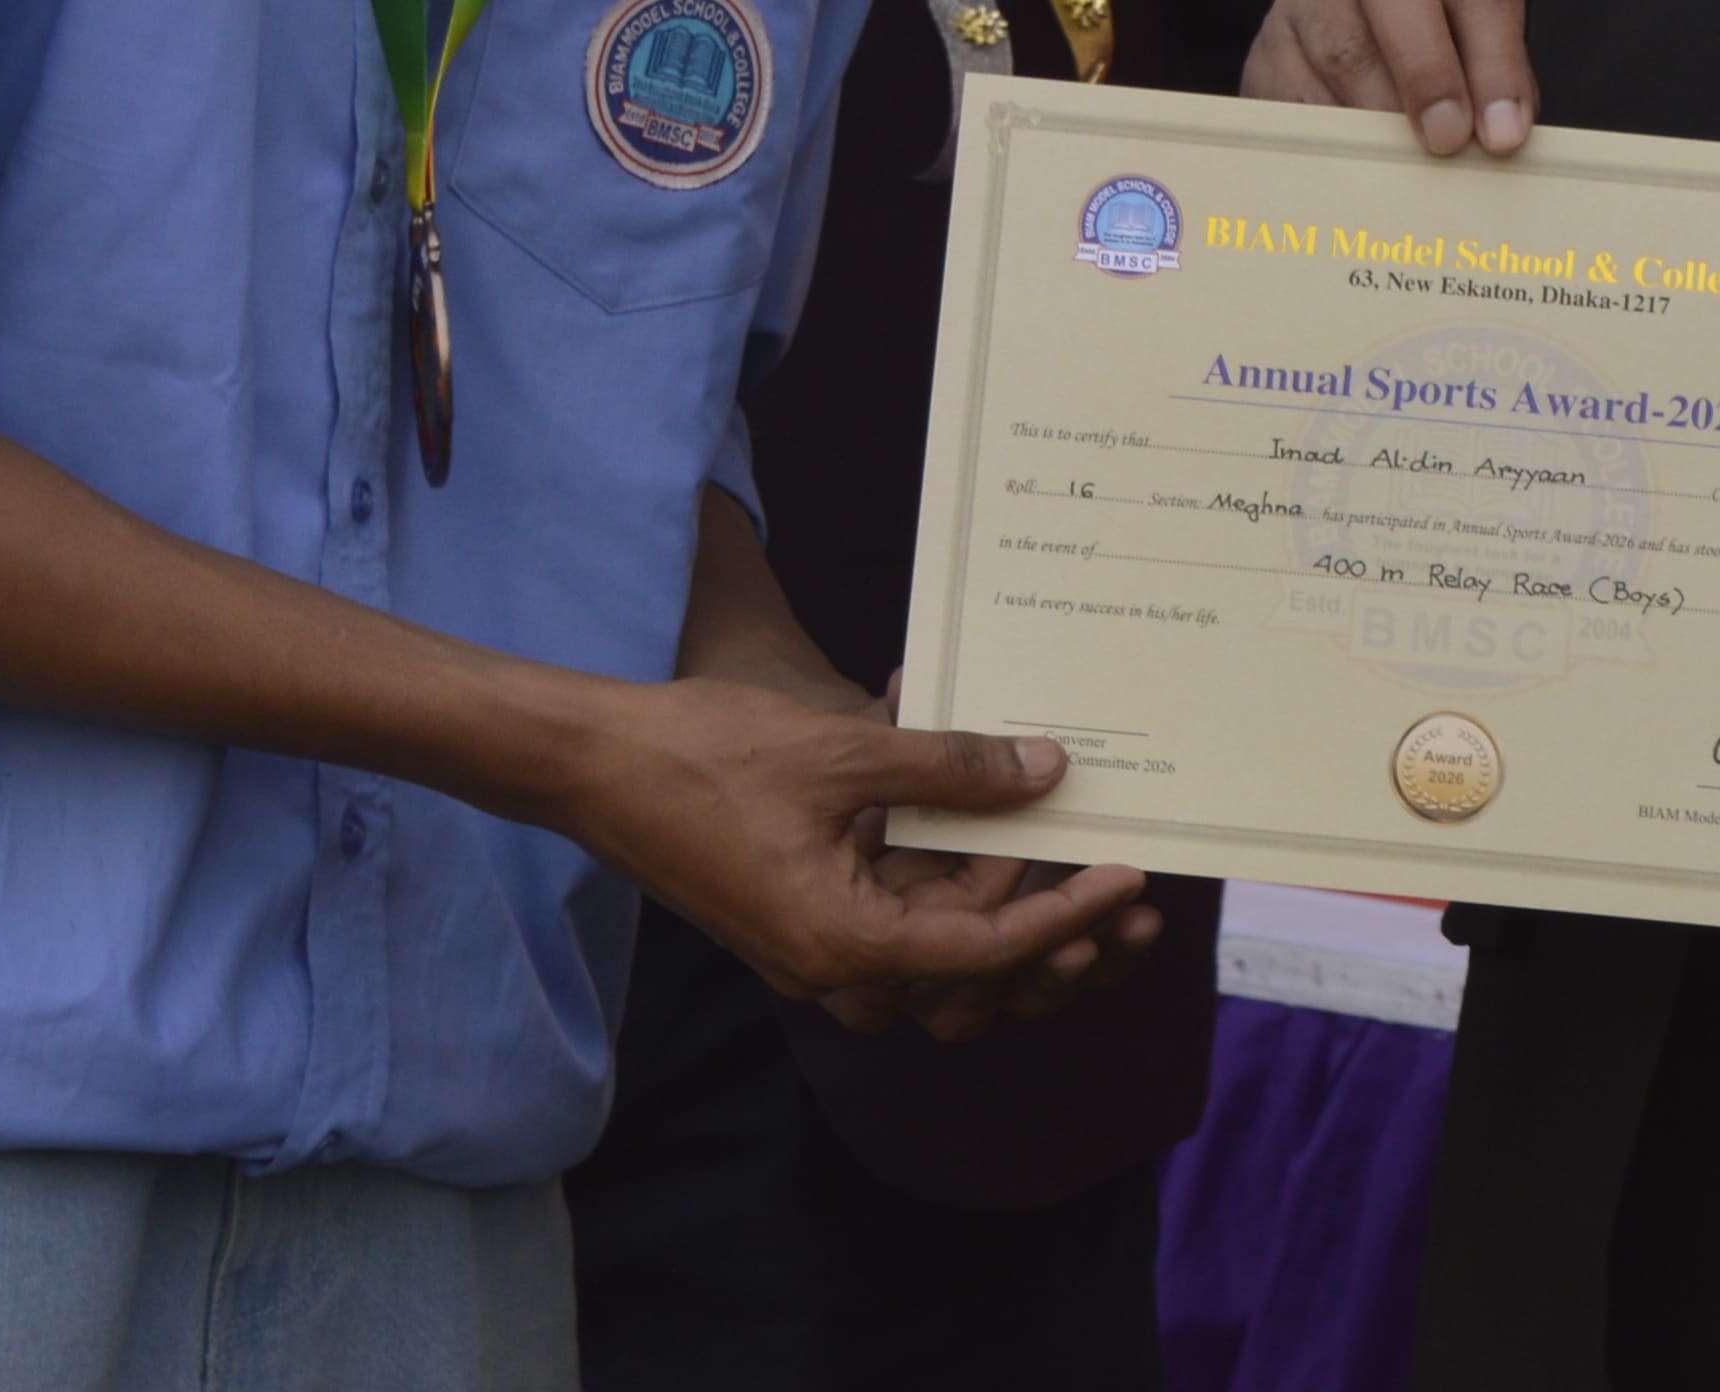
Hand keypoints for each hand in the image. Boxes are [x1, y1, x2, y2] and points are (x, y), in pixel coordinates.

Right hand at [550, 685, 1159, 1043]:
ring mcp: (814, 943)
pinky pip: (892, 909)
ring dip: (994, 892)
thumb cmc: (703, 757)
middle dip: (1044, 918)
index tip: (1128, 876)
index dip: (1064, 916)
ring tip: (1054, 827)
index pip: (984, 953)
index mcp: (843, 944)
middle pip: (966, 966)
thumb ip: (947, 767)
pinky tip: (974, 804)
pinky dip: (940, 869)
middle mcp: (830, 966)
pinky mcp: (802, 911)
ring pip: (932, 942)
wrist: (592, 764)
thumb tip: (1044, 771)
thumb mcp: (843, 752)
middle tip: (1113, 857)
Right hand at [1245, 0, 1537, 156]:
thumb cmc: (1443, 49)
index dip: (1497, 66)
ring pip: (1338, 46)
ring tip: (1402, 164)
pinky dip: (1328, 133)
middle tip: (1447, 139)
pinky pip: (1293, 92)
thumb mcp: (1481, 50)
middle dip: (1426, 70)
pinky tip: (1353, 161)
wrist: (1359, 22)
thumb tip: (1498, 145)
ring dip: (1375, 113)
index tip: (1504, 135)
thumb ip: (1495, 89)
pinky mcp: (1271, 43)